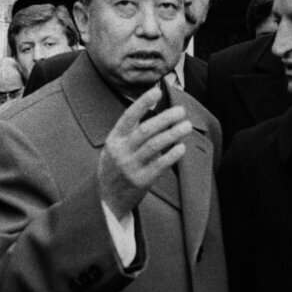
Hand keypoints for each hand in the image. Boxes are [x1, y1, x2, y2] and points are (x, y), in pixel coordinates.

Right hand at [98, 86, 189, 219]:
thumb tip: (155, 112)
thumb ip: (131, 132)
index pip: (128, 117)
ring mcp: (130, 167)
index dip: (143, 103)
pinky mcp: (141, 181)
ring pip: (154, 146)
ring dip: (172, 134)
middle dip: (165, 118)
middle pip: (145, 130)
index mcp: (114, 140)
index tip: (157, 91)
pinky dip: (171, 155)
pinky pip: (159, 165)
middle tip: (181, 110)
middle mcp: (120, 152)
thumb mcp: (115, 148)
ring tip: (186, 126)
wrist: (105, 200)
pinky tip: (182, 147)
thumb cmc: (114, 169)